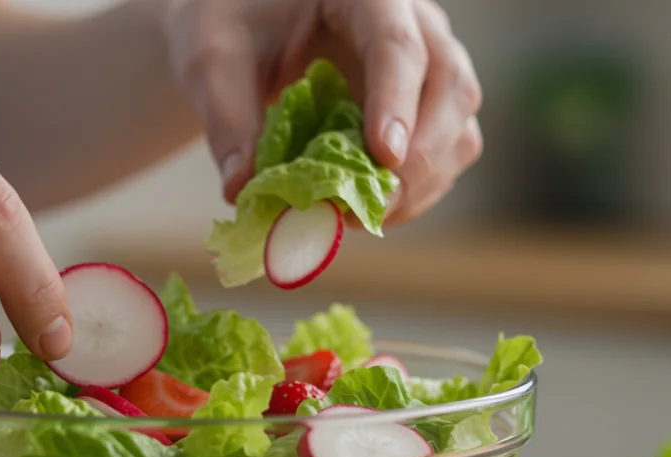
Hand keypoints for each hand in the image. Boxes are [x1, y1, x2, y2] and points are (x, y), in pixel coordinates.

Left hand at [164, 0, 481, 225]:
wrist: (245, 30)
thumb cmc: (231, 28)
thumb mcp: (212, 62)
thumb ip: (226, 119)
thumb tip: (242, 188)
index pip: (396, 41)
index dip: (395, 99)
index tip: (384, 156)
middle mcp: (413, 22)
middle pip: (448, 85)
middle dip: (418, 157)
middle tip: (370, 209)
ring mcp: (430, 64)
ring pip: (459, 125)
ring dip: (423, 183)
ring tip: (362, 218)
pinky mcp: (429, 107)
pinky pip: (447, 152)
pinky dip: (418, 191)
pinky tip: (370, 212)